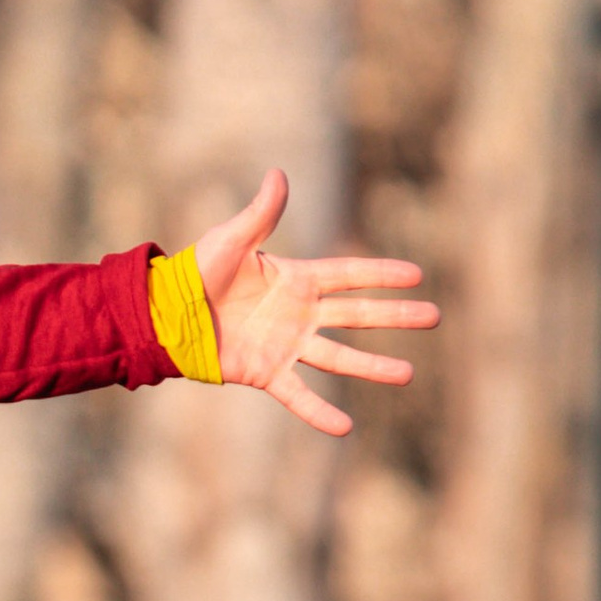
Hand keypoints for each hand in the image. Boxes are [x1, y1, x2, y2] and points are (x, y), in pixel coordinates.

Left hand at [191, 169, 437, 438]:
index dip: (381, 274)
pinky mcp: (266, 373)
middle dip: (396, 316)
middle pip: (357, 315)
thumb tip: (278, 174)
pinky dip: (319, 413)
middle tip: (434, 317)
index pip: (349, 275)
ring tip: (408, 374)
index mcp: (295, 279)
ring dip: (373, 367)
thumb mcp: (231, 240)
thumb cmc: (195, 272)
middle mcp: (298, 313)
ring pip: (339, 358)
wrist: (165, 313)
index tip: (418, 275)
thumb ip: (260, 214)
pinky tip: (345, 427)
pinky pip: (299, 396)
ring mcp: (286, 345)